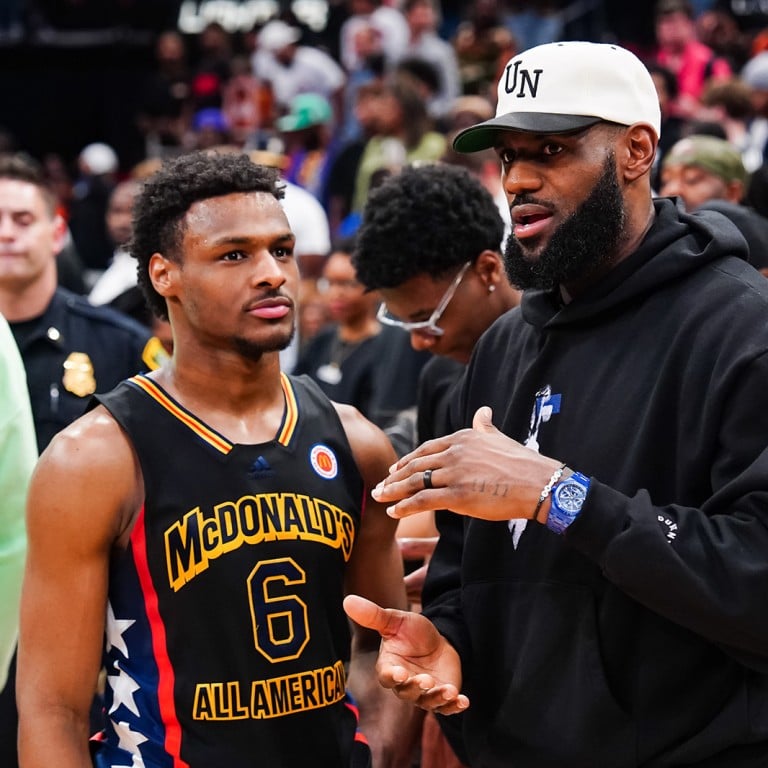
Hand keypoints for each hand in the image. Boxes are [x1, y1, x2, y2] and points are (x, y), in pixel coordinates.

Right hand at [343, 595, 468, 714]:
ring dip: (438, 699)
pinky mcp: (442, 697)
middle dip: (417, 688)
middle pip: (408, 693)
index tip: (400, 673)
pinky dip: (455, 706)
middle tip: (426, 680)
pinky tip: (463, 701)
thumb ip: (374, 615)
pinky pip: (447, 707)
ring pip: (428, 702)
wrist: (436, 641)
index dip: (393, 676)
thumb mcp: (395, 620)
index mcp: (390, 667)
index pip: (387, 677)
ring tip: (449, 691)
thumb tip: (348, 600)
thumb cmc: (411, 632)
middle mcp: (405, 684)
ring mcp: (424, 693)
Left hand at [372, 407, 562, 521]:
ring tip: (380, 498)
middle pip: (416, 464)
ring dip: (393, 491)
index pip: (427, 448)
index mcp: (463, 438)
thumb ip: (485, 426)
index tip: (396, 467)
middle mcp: (455, 452)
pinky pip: (423, 500)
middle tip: (380, 484)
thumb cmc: (523, 464)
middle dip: (395, 475)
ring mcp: (455, 473)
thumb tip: (483, 411)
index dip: (409, 458)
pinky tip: (394, 512)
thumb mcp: (499, 438)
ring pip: (415, 481)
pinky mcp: (458, 495)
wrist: (539, 483)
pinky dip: (405, 506)